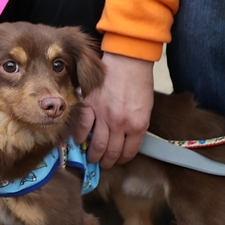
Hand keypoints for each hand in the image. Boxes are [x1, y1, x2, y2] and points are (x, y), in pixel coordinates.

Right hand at [74, 52, 154, 167]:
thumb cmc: (139, 81)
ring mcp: (103, 115)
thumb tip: (124, 139)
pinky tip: (80, 140)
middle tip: (103, 163)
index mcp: (138, 125)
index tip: (118, 160)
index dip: (123, 159)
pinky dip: (80, 137)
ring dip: (93, 154)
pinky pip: (82, 127)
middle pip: (111, 152)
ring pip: (96, 144)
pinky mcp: (90, 106)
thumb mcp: (145, 108)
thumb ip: (135, 125)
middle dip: (107, 161)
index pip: (129, 151)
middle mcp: (120, 124)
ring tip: (92, 157)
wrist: (128, 61)